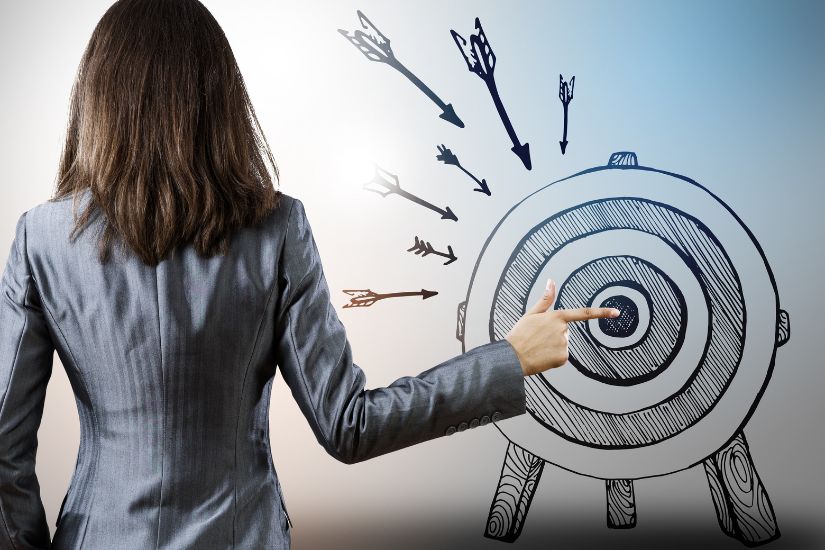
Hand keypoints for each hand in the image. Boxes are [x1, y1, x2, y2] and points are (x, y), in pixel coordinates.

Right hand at [505, 278, 619, 376]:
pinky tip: (541, 357)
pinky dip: (552, 357)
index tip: (617, 312)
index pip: (583, 313)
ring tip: (537, 347)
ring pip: (562, 344)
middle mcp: (563, 330)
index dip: (602, 312)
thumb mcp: (531, 314)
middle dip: (553, 334)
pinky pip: (561, 356)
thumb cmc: (519, 335)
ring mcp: (564, 344)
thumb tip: (551, 281)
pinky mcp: (563, 357)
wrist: (511, 357)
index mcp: (556, 316)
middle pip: (564, 331)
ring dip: (552, 346)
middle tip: (537, 338)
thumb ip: (546, 299)